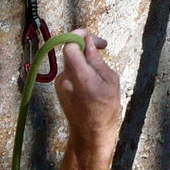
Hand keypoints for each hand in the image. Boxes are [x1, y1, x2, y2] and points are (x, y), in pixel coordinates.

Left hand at [54, 32, 119, 149]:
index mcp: (80, 77)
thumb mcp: (110, 81)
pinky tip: (91, 80)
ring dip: (83, 58)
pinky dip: (79, 69)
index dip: (79, 36)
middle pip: (69, 51)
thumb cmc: (106, 110)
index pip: (70, 46)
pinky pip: (69, 70)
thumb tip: (89, 41)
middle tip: (100, 47)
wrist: (91, 133)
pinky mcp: (59, 87)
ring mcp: (60, 83)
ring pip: (70, 60)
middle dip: (84, 45)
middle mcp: (66, 79)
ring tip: (98, 70)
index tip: (92, 37)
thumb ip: (96, 60)